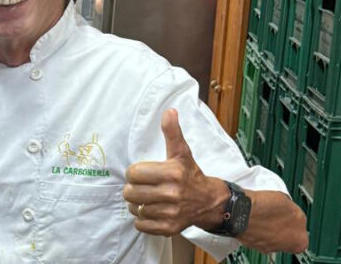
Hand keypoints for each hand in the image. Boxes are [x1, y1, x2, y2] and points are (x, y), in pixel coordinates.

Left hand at [122, 109, 227, 236]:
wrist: (210, 202)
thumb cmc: (191, 174)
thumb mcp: (182, 152)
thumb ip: (172, 132)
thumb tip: (169, 111)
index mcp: (172, 173)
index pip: (134, 173)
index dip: (134, 172)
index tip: (142, 172)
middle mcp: (171, 194)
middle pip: (131, 193)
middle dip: (133, 188)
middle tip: (141, 186)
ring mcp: (170, 213)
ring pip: (135, 209)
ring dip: (136, 204)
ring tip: (146, 198)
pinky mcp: (169, 228)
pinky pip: (141, 225)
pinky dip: (142, 219)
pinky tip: (150, 210)